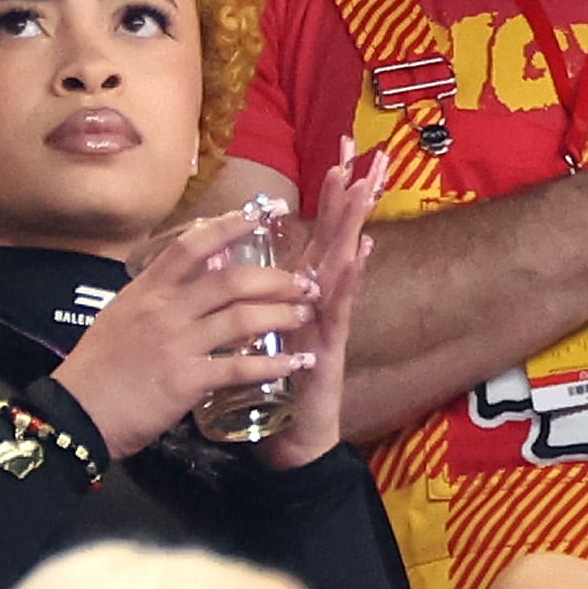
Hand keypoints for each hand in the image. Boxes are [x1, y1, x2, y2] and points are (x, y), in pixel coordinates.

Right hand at [53, 207, 319, 458]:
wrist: (74, 416)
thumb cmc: (96, 369)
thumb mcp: (119, 318)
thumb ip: (153, 297)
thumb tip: (186, 272)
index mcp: (145, 292)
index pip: (189, 247)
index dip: (228, 226)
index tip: (260, 215)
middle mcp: (163, 311)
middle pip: (231, 282)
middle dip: (276, 280)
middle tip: (305, 283)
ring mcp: (175, 344)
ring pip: (242, 319)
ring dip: (282, 315)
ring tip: (307, 316)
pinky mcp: (186, 381)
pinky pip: (241, 367)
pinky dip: (274, 364)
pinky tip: (297, 363)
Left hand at [260, 140, 386, 469]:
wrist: (297, 437)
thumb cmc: (278, 385)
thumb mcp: (259, 330)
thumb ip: (248, 294)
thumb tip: (224, 255)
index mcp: (302, 292)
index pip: (318, 232)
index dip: (327, 194)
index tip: (336, 153)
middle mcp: (323, 299)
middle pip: (338, 234)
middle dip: (349, 193)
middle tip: (358, 150)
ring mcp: (332, 318)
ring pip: (343, 260)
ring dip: (353, 222)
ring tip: (364, 184)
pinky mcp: (332, 343)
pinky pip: (341, 303)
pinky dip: (350, 277)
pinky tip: (361, 251)